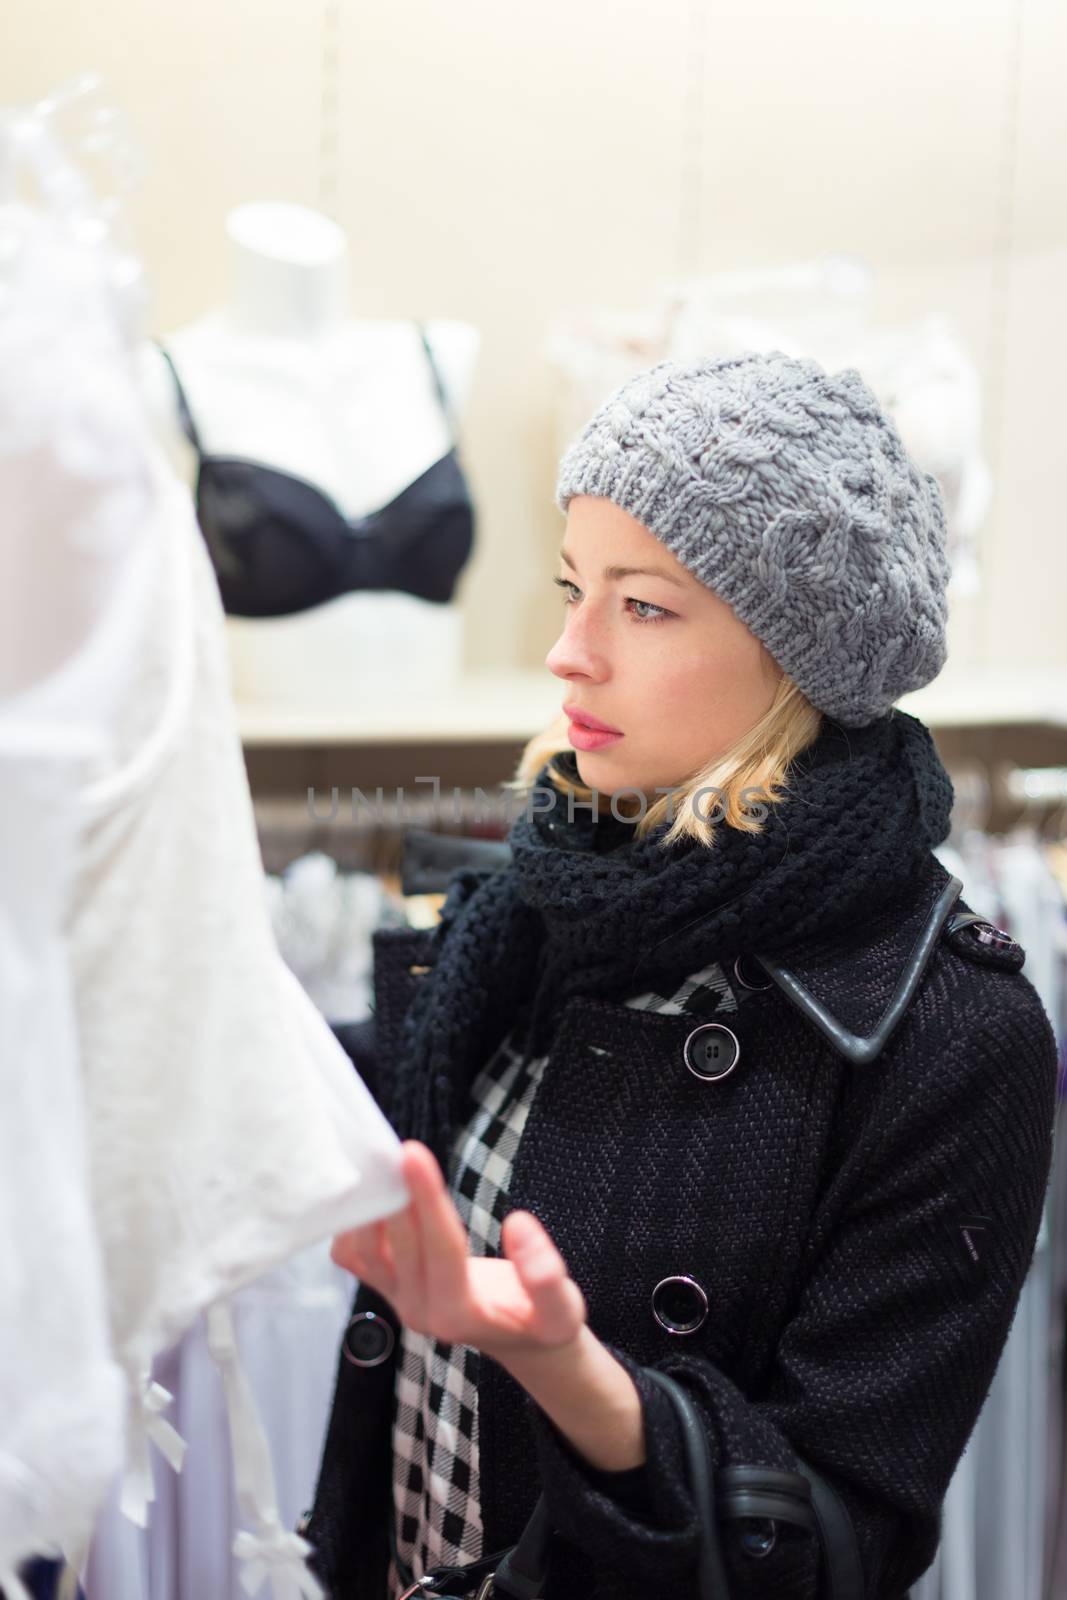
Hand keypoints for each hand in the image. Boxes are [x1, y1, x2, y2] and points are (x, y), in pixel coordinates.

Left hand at [330, 1140, 586, 1359]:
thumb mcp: (563, 1311)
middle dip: (394, 1192)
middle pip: (395, 1245)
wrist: (517, 1342)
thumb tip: (518, 1223)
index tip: (414, 1153)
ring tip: (377, 1156)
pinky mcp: (386, 1287)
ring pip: (362, 1251)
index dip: (427, 1200)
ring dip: (369, 1203)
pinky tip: (367, 1186)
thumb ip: (546, 1275)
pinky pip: (352, 1255)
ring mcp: (396, 1300)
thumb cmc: (540, 1321)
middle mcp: (418, 1310)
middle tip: (390, 1143)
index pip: (440, 1248)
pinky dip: (351, 1220)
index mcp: (460, 1315)